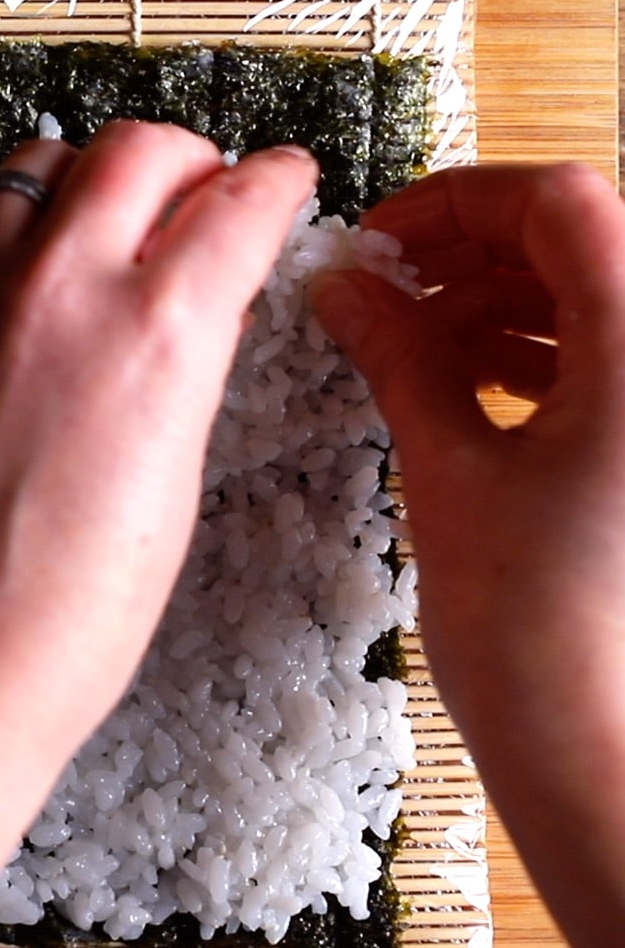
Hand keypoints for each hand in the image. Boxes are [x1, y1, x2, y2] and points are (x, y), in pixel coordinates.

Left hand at [0, 123, 316, 751]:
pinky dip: (13, 250)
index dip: (275, 180)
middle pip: (133, 150)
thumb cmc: (66, 618)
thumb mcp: (173, 484)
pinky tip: (26, 307)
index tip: (282, 175)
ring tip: (105, 225)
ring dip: (86, 181)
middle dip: (185, 157)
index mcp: (155, 333)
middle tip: (200, 189)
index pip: (237, 202)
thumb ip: (182, 366)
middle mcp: (56, 290)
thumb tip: (190, 306)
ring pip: (34, 171)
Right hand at [310, 163, 624, 947]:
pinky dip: (539, 349)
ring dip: (505, 297)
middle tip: (385, 282)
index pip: (559, 203)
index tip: (381, 238)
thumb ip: (401, 354)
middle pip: (584, 240)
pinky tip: (465, 378)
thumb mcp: (448, 470)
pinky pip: (610, 355)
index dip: (458, 202)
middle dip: (477, 248)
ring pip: (598, 294)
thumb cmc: (536, 628)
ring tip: (413, 335)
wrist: (599, 746)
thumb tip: (348, 285)